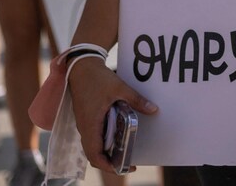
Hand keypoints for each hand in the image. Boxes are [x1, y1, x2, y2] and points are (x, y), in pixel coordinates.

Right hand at [68, 59, 156, 173]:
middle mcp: (85, 128)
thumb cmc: (97, 79)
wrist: (81, 67)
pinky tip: (119, 136)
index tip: (123, 168)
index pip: (94, 155)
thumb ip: (136, 101)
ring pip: (93, 146)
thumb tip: (154, 110)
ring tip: (126, 152)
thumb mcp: (120, 89)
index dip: (108, 165)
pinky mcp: (86, 118)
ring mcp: (84, 124)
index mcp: (90, 125)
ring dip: (107, 152)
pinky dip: (105, 142)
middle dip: (110, 162)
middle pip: (94, 154)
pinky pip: (94, 136)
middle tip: (128, 163)